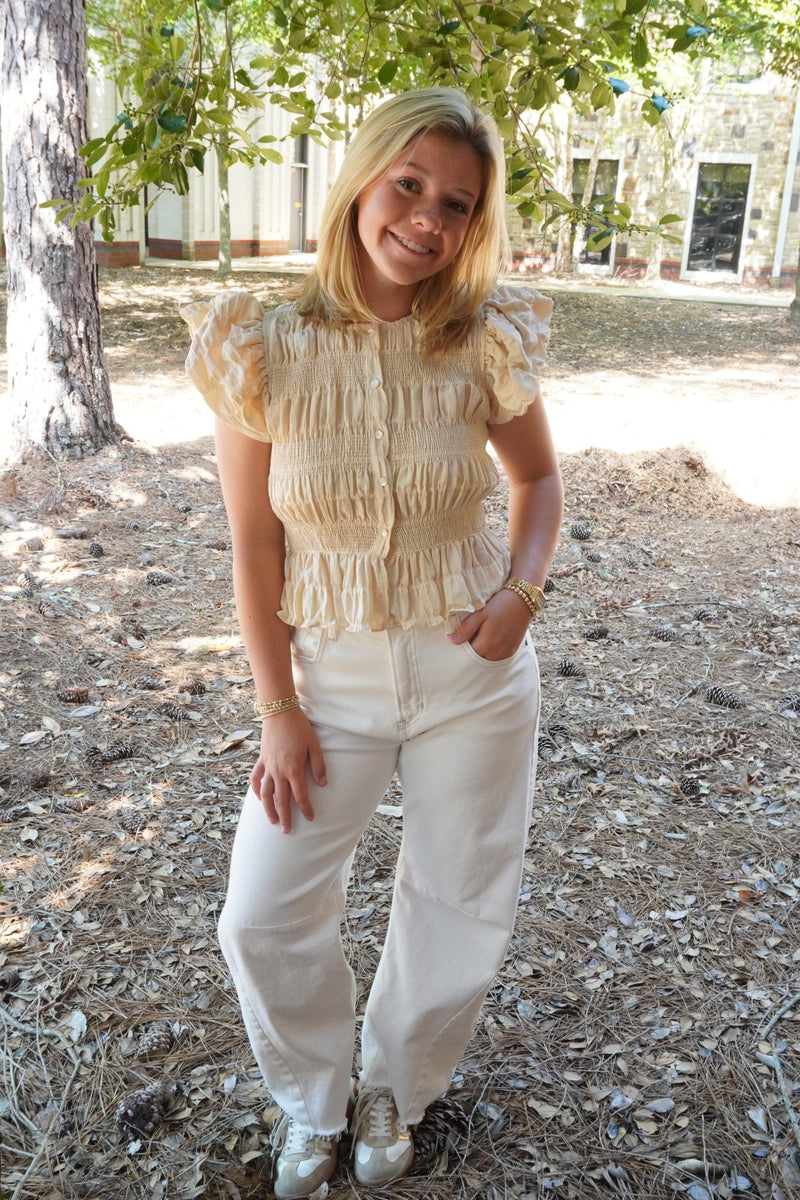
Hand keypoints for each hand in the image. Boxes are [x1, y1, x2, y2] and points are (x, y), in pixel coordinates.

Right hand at [251, 708, 326, 833]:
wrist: (280, 712)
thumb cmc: (300, 728)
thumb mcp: (314, 746)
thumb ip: (319, 766)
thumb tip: (323, 784)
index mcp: (294, 769)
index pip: (300, 795)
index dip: (306, 808)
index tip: (310, 818)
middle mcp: (279, 772)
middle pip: (281, 800)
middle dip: (285, 817)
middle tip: (286, 831)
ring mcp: (268, 767)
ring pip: (265, 794)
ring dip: (268, 809)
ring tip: (272, 821)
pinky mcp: (261, 760)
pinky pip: (256, 779)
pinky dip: (256, 790)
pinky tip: (259, 798)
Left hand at [449, 588, 531, 660]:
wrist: (523, 600)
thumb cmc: (500, 604)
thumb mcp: (480, 614)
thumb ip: (466, 629)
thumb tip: (453, 641)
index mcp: (486, 645)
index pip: (468, 655)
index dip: (463, 647)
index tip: (461, 639)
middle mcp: (496, 653)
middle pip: (478, 658)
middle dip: (472, 650)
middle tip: (471, 635)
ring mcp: (505, 653)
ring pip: (487, 659)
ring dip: (483, 651)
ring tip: (482, 636)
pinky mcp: (512, 651)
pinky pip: (497, 657)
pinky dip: (492, 651)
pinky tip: (492, 639)